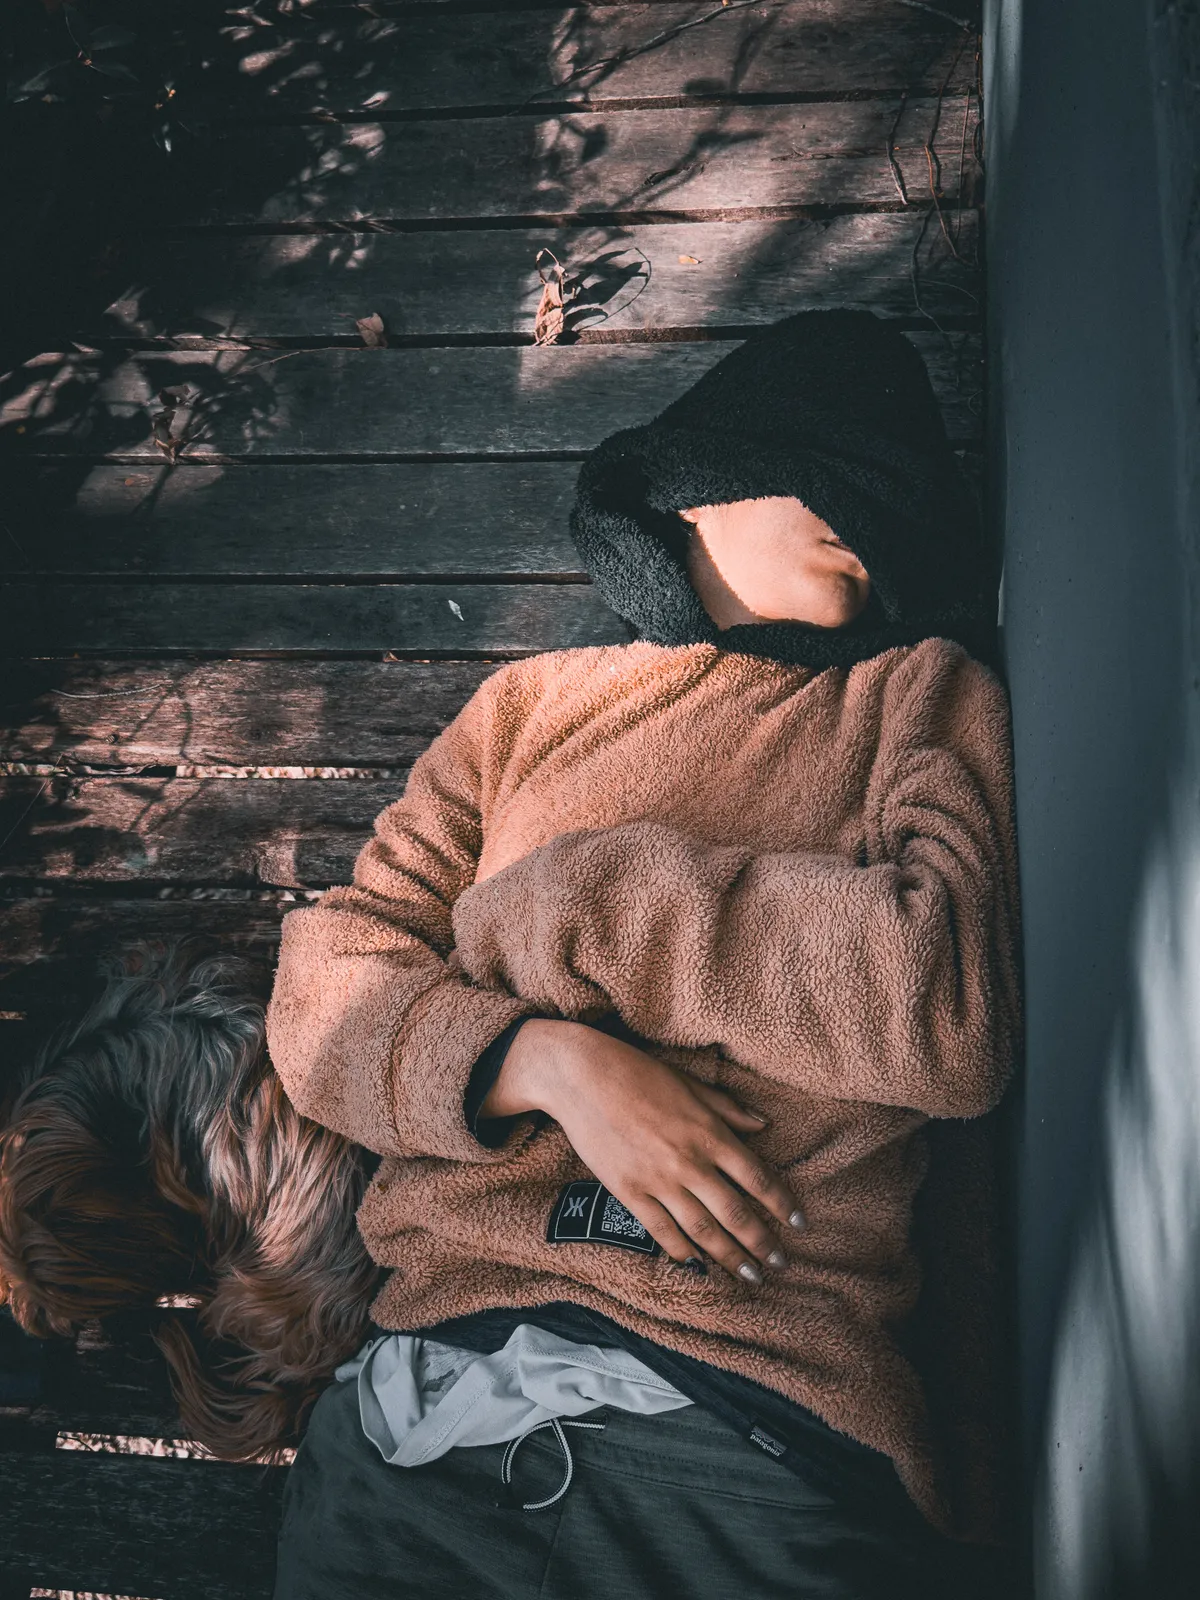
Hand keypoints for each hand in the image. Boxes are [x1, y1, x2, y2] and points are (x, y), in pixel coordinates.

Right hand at [484, 1018, 805, 1282]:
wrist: (583, 1075)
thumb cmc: (639, 1072)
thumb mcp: (691, 1083)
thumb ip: (728, 1108)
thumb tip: (763, 1123)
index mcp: (709, 1132)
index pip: (757, 1178)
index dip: (781, 1204)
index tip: (798, 1223)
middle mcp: (690, 1161)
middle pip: (736, 1213)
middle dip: (762, 1243)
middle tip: (780, 1263)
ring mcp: (658, 1180)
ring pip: (703, 1230)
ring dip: (729, 1256)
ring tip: (749, 1275)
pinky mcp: (629, 1192)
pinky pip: (662, 1231)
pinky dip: (682, 1252)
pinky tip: (697, 1265)